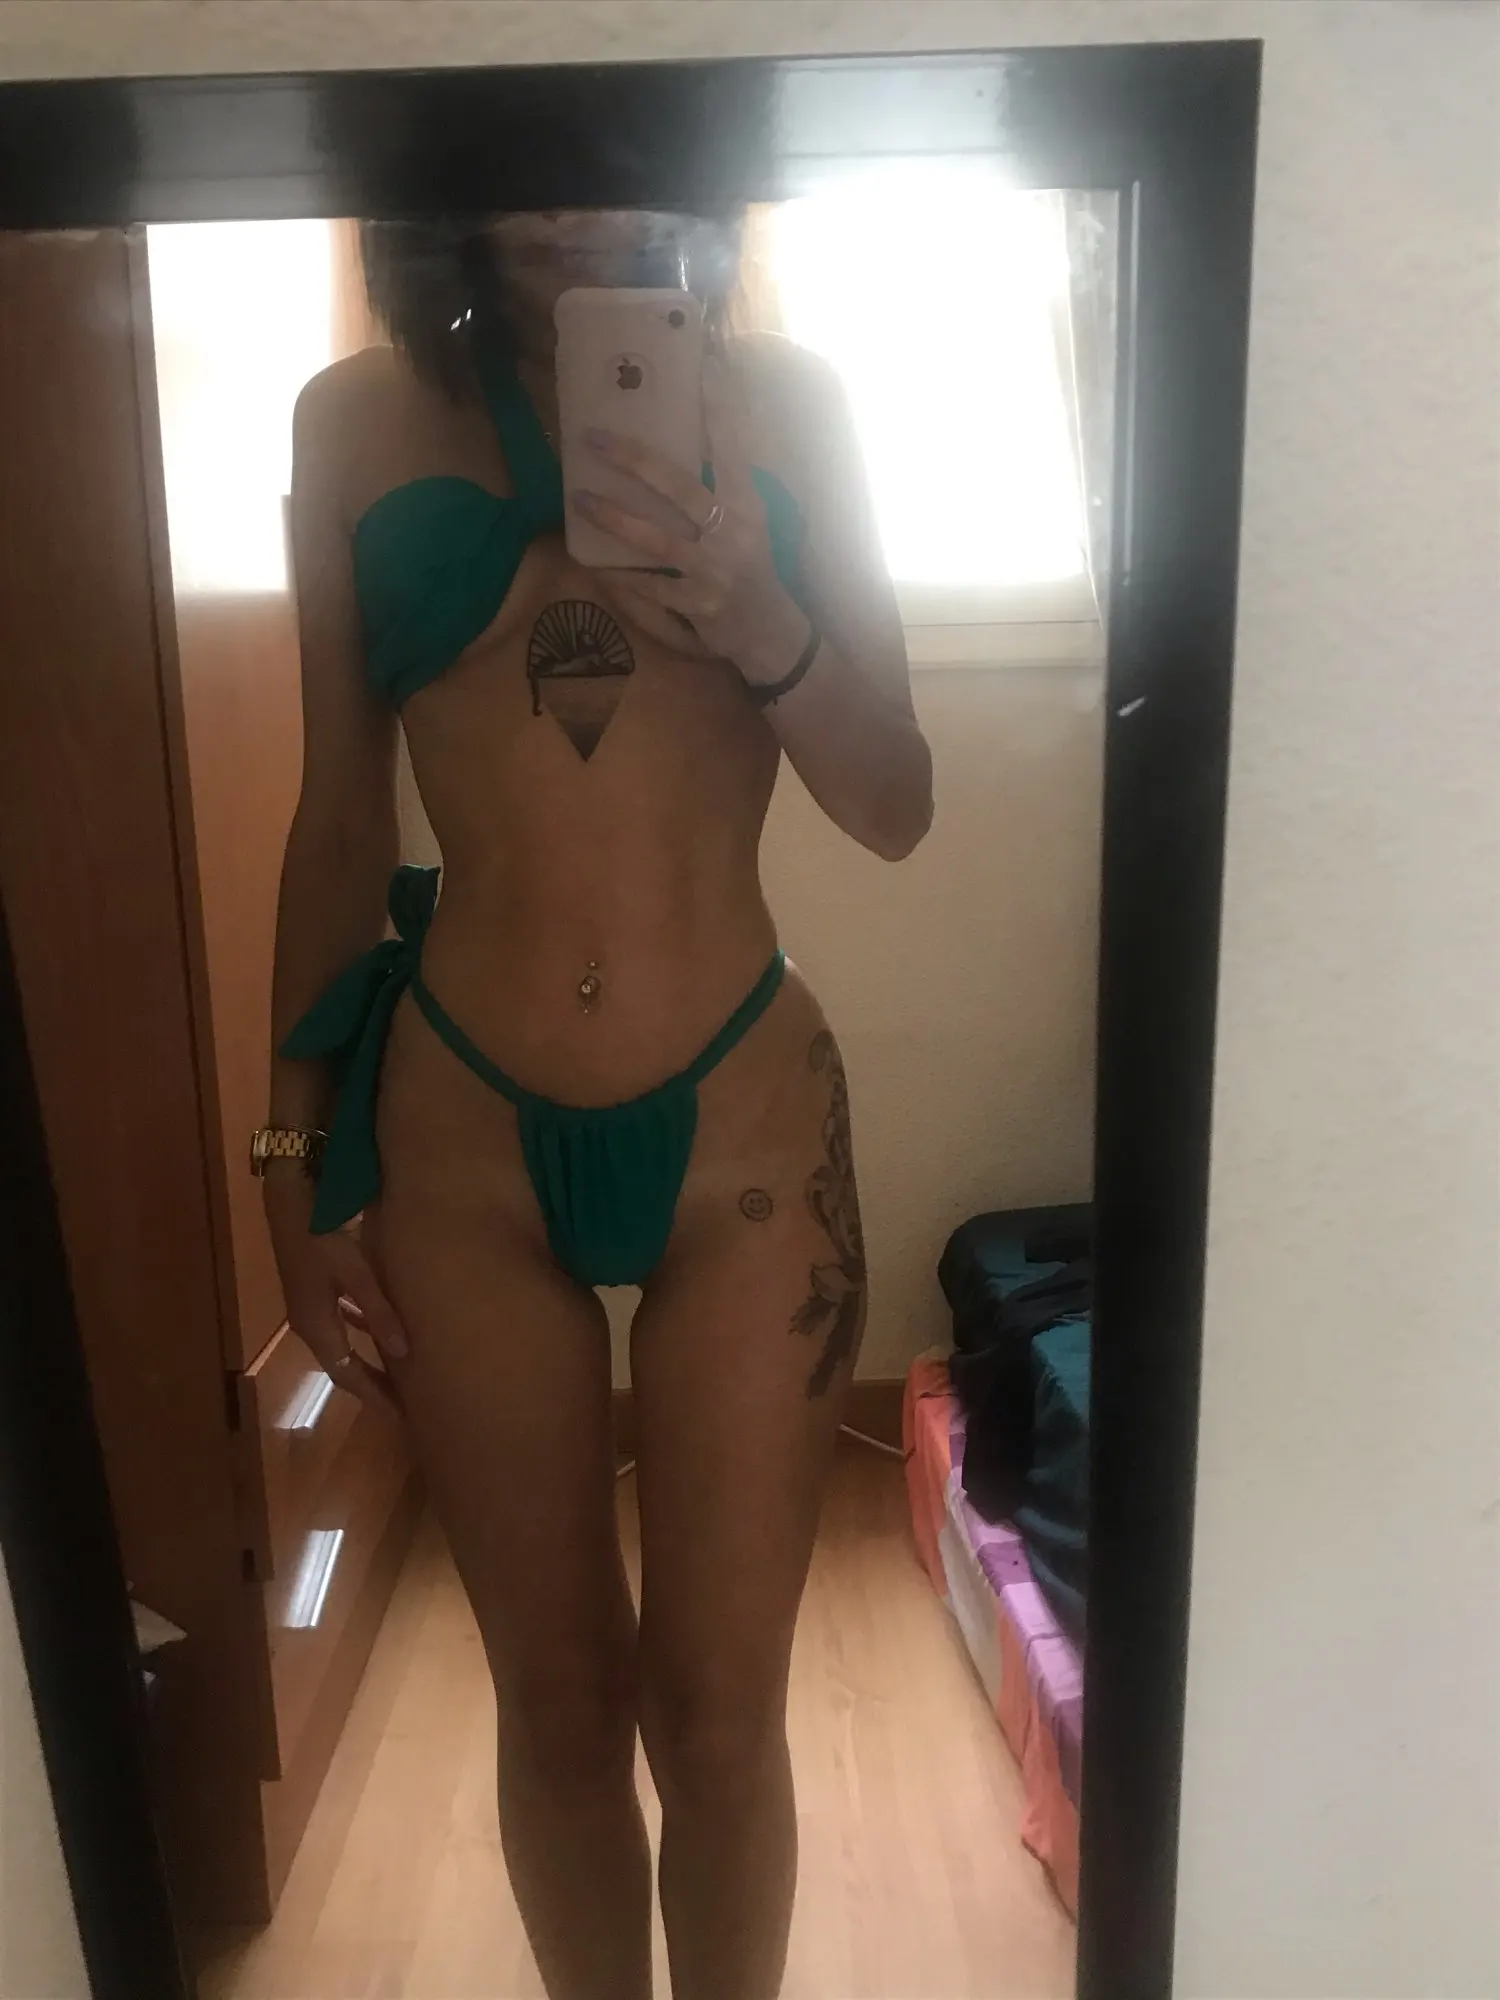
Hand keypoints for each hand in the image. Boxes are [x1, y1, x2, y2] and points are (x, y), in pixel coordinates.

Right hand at [263, 1170, 406, 1416]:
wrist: (290, 1191)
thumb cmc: (323, 1228)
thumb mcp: (354, 1268)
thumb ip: (378, 1309)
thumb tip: (402, 1353)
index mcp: (315, 1323)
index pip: (345, 1373)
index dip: (373, 1395)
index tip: (401, 1415)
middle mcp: (307, 1320)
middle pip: (341, 1364)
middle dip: (370, 1384)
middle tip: (403, 1402)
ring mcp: (306, 1302)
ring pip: (339, 1343)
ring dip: (364, 1360)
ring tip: (395, 1373)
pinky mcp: (310, 1285)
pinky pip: (337, 1323)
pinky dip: (358, 1333)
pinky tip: (377, 1329)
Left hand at [573, 357, 809, 683]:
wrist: (769, 632)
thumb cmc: (752, 567)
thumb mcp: (750, 522)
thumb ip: (725, 488)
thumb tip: (692, 442)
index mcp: (748, 505)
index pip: (734, 448)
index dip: (720, 408)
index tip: (706, 365)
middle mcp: (732, 532)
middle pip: (677, 486)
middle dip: (632, 459)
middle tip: (593, 437)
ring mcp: (713, 569)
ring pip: (654, 539)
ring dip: (613, 517)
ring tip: (580, 500)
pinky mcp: (698, 603)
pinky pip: (649, 588)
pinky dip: (622, 578)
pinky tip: (594, 566)